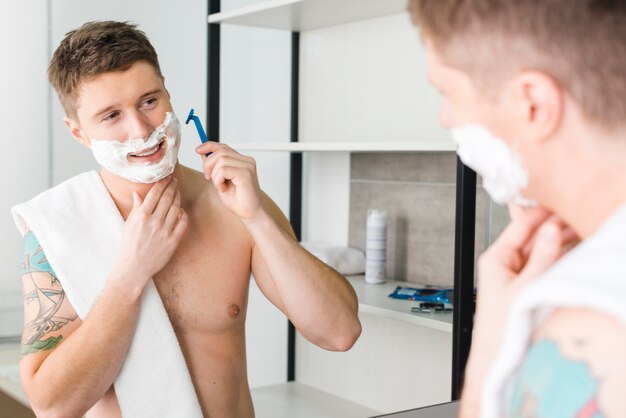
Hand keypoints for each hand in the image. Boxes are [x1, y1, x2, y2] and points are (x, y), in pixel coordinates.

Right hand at [113, 177, 187, 285]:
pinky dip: (183, 215)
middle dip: (172, 187)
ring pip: (176, 209)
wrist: (134, 268)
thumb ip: (136, 208)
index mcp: (141, 216)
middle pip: (167, 198)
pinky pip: (183, 223)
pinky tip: (181, 211)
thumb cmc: (129, 246)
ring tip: (177, 193)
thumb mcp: (129, 224)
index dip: (162, 184)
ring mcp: (164, 232)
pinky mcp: (173, 241)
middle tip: (175, 181)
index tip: (166, 178)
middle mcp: (154, 222)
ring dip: (178, 198)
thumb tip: (138, 193)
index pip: (154, 194)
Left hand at [196, 142, 262, 219]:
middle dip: (208, 164)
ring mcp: (248, 166)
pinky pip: (223, 170)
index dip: (209, 146)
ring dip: (214, 175)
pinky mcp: (246, 174)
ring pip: (221, 160)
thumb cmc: (237, 200)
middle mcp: (247, 161)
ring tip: (219, 185)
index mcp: (242, 160)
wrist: (250, 214)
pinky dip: (218, 180)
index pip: (224, 147)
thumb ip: (215, 167)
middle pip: (220, 151)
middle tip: (208, 178)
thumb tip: (203, 153)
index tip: (198, 150)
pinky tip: (223, 188)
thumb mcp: (221, 180)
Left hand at [463, 205, 578, 401]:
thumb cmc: (501, 325)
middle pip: (531, 236)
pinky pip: (543, 263)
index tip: (558, 201)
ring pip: (540, 249)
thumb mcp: (525, 287)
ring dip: (558, 239)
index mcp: (495, 258)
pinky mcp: (526, 283)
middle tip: (576, 212)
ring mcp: (515, 273)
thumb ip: (540, 257)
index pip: (519, 226)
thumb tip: (550, 231)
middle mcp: (504, 263)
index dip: (539, 212)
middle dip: (553, 224)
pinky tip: (573, 247)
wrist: (498, 354)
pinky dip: (558, 255)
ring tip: (580, 226)